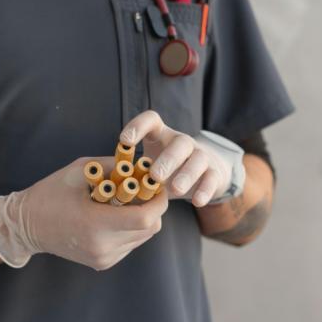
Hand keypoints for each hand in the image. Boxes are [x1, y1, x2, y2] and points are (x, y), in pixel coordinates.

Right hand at [0, 157, 168, 269]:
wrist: (27, 225)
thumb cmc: (51, 193)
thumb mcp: (80, 170)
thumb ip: (113, 165)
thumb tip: (142, 163)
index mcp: (95, 223)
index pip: (145, 218)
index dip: (159, 201)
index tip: (158, 187)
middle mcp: (103, 246)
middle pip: (150, 229)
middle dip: (154, 208)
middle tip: (146, 191)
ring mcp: (103, 258)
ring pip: (143, 238)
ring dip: (143, 219)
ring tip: (128, 202)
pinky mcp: (102, 263)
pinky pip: (130, 244)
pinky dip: (131, 229)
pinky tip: (116, 216)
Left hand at [119, 110, 243, 206]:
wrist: (203, 172)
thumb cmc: (164, 168)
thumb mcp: (147, 165)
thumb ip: (132, 169)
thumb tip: (107, 185)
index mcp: (161, 135)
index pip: (151, 120)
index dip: (138, 126)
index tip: (125, 141)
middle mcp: (182, 141)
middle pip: (179, 143)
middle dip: (167, 159)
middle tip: (154, 176)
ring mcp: (200, 155)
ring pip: (198, 159)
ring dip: (186, 174)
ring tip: (174, 189)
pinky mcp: (214, 172)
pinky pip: (212, 178)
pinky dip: (205, 190)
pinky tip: (196, 202)